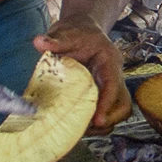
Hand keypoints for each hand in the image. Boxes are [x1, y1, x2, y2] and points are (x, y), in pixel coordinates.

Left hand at [33, 14, 130, 134]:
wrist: (83, 30)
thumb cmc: (77, 32)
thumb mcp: (66, 32)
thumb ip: (55, 39)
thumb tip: (39, 42)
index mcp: (109, 61)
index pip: (113, 85)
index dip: (107, 104)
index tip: (97, 120)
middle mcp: (114, 76)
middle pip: (123, 104)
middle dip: (109, 119)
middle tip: (88, 128)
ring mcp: (110, 87)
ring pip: (118, 111)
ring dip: (103, 125)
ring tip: (81, 130)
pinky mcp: (103, 94)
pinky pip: (107, 113)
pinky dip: (96, 123)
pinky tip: (78, 125)